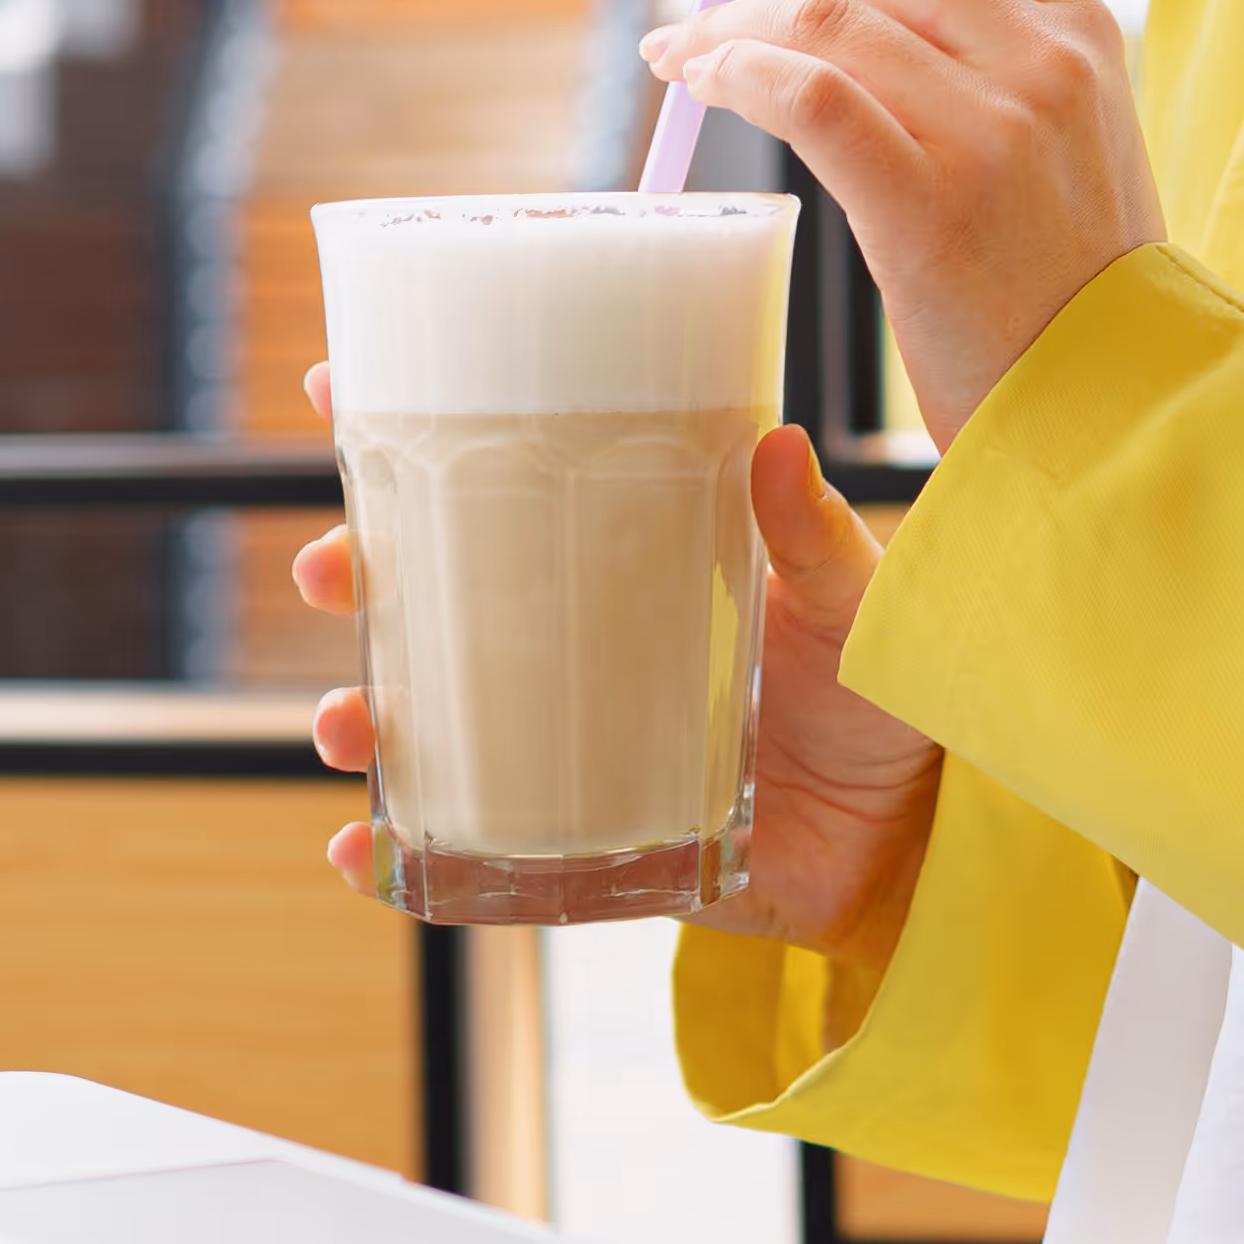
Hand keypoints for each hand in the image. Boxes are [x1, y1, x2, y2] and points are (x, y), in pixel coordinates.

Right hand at [297, 368, 945, 981]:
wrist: (915, 844)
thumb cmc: (882, 703)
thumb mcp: (853, 603)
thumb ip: (814, 538)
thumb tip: (779, 446)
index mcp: (634, 561)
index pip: (511, 481)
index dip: (412, 437)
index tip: (334, 386)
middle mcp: (584, 647)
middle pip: (436, 596)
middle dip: (358, 576)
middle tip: (327, 569)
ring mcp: (572, 747)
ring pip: (433, 721)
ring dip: (363, 715)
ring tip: (344, 719)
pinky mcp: (582, 846)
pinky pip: (472, 850)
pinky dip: (397, 856)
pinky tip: (357, 851)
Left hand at [637, 0, 1164, 439]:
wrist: (1121, 416)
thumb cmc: (1067, 296)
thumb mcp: (1060, 146)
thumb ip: (970, 62)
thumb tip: (813, 4)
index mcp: (1080, 30)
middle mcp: (1045, 57)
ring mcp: (996, 127)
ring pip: (824, 15)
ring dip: (724, 18)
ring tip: (673, 44)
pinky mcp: (936, 202)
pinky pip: (808, 96)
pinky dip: (739, 75)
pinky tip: (702, 83)